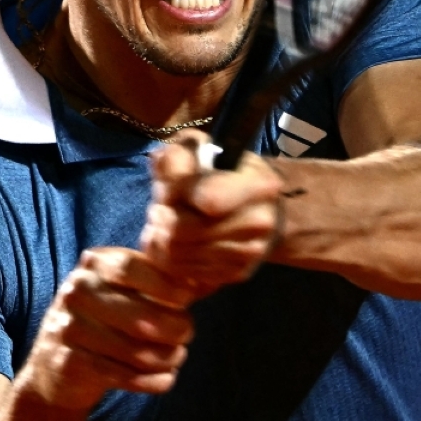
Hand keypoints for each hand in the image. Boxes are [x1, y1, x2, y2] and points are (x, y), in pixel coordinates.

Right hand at [11, 247, 195, 412]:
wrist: (57, 357)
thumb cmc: (105, 316)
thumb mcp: (125, 288)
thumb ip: (161, 281)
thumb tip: (202, 280)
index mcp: (94, 264)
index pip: (132, 268)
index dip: (166, 284)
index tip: (189, 297)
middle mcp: (77, 291)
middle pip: (139, 315)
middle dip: (174, 329)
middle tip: (187, 334)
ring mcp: (70, 327)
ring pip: (135, 351)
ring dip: (166, 358)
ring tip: (176, 356)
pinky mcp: (70, 361)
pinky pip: (122, 376)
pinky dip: (151, 381)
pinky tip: (165, 378)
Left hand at [139, 131, 283, 293]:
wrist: (251, 203)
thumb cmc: (217, 169)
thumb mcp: (195, 147)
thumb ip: (176, 157)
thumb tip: (167, 180)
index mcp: (258, 184)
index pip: (208, 201)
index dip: (177, 194)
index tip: (171, 188)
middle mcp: (260, 221)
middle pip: (184, 231)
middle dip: (161, 218)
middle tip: (159, 208)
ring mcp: (252, 251)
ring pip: (179, 254)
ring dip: (161, 238)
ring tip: (165, 221)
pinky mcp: (238, 273)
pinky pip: (185, 272)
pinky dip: (169, 257)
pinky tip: (173, 240)